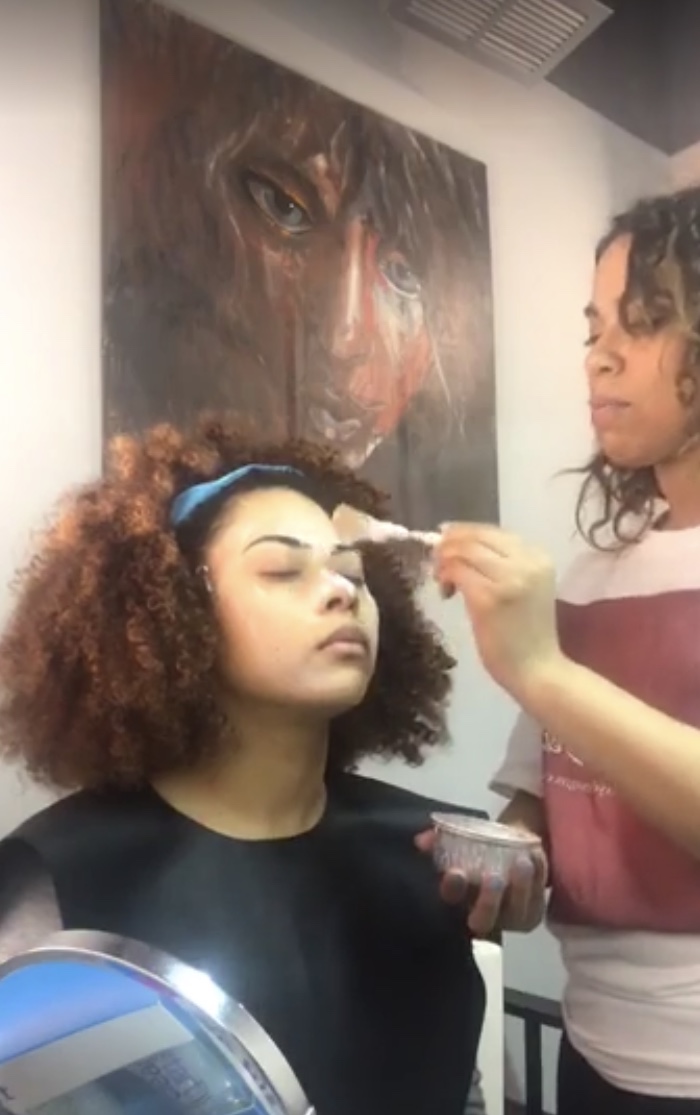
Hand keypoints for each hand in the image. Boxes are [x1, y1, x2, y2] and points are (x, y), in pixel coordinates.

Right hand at [415, 829, 546, 935]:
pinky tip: (535, 856)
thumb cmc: (481, 849)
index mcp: (460, 900)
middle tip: (493, 877)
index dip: (453, 890)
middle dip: (488, 902)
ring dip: (520, 888)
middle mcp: (483, 916)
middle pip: (483, 921)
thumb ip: (439, 840)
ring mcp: (510, 918)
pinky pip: (538, 899)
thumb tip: (421, 840)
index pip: (451, 901)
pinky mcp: (533, 913)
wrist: (512, 850)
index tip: (455, 872)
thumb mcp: (461, 841)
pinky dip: (538, 877)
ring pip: (516, 912)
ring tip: (522, 861)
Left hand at [434, 524, 563, 700]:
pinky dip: (445, 577)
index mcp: (538, 556)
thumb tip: (458, 544)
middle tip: (436, 562)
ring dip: (444, 561)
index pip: (492, 531)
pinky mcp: (488, 598)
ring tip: (442, 581)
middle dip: (449, 545)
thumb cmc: (527, 634)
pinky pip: (456, 572)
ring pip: (463, 550)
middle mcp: (526, 561)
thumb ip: (500, 565)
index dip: (462, 533)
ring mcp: (508, 578)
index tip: (445, 543)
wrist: (537, 670)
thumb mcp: (523, 588)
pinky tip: (446, 593)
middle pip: (475, 536)